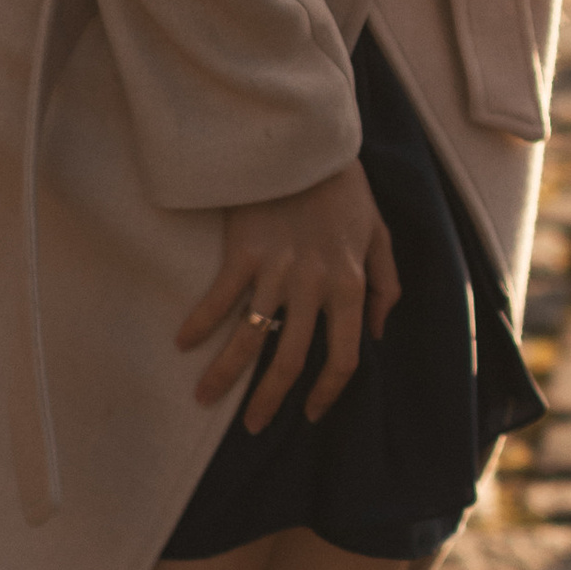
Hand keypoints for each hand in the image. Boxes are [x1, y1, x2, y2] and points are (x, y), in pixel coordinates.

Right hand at [178, 164, 400, 432]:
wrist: (308, 143)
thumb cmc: (344, 189)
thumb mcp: (380, 235)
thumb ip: (386, 285)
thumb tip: (377, 331)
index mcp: (351, 286)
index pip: (344, 357)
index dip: (328, 392)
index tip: (311, 413)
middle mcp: (314, 286)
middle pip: (291, 360)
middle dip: (269, 400)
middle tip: (252, 426)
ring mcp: (276, 270)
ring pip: (249, 337)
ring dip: (225, 373)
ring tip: (204, 398)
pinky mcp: (244, 250)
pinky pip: (219, 298)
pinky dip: (199, 323)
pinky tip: (184, 344)